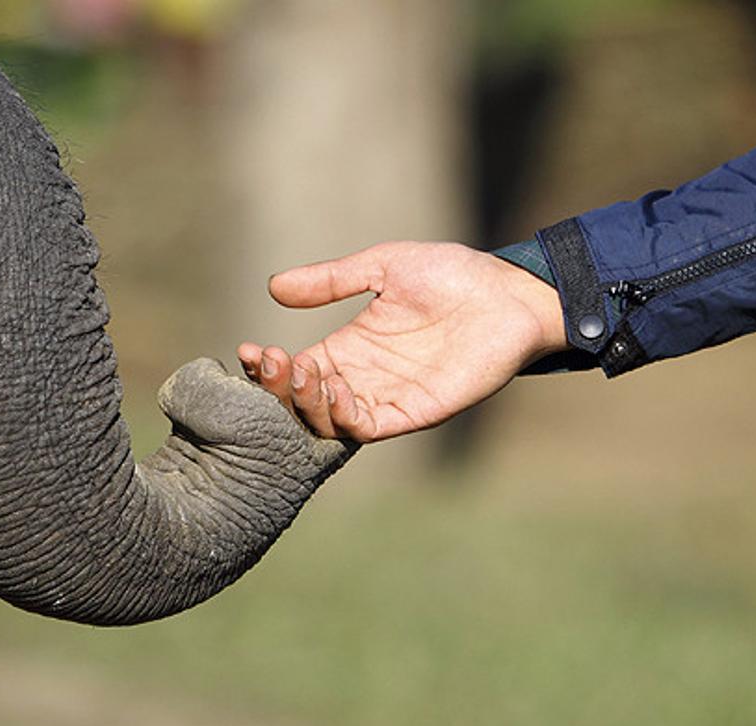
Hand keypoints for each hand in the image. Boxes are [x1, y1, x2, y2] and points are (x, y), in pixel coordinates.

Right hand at [238, 241, 567, 441]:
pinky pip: (368, 428)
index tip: (247, 349)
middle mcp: (362, 378)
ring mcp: (387, 398)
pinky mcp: (415, 412)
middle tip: (270, 361)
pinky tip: (338, 389)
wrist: (508, 293)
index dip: (266, 367)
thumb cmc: (451, 275)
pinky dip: (345, 416)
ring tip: (301, 373)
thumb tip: (273, 287)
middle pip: (303, 401)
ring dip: (306, 403)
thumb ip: (331, 281)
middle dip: (277, 388)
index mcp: (350, 347)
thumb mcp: (381, 267)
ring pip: (328, 421)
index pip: (294, 369)